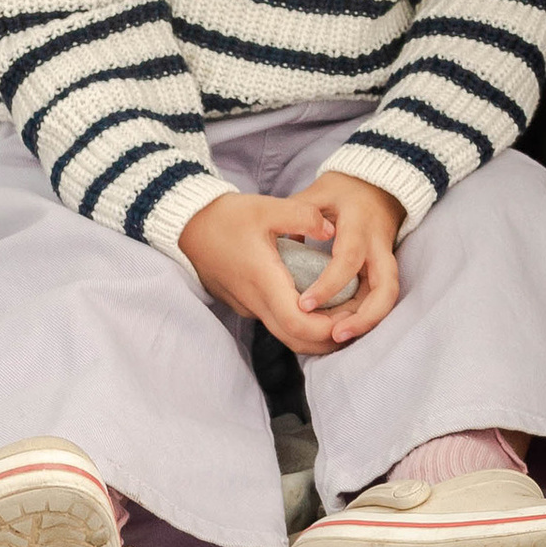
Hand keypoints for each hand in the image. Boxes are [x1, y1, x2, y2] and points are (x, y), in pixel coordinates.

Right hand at [180, 179, 405, 351]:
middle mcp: (255, 301)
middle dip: (328, 338)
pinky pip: (276, 322)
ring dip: (315, 333)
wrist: (187, 226)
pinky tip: (319, 305)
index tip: (352, 317)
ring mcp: (248, 306)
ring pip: (286, 335)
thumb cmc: (225, 216)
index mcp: (263, 280)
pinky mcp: (245, 303)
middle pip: (296, 339)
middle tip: (357, 322)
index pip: (298, 323)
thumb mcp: (266, 207)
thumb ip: (303, 216)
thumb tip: (331, 229)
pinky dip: (300, 323)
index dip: (327, 328)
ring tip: (344, 315)